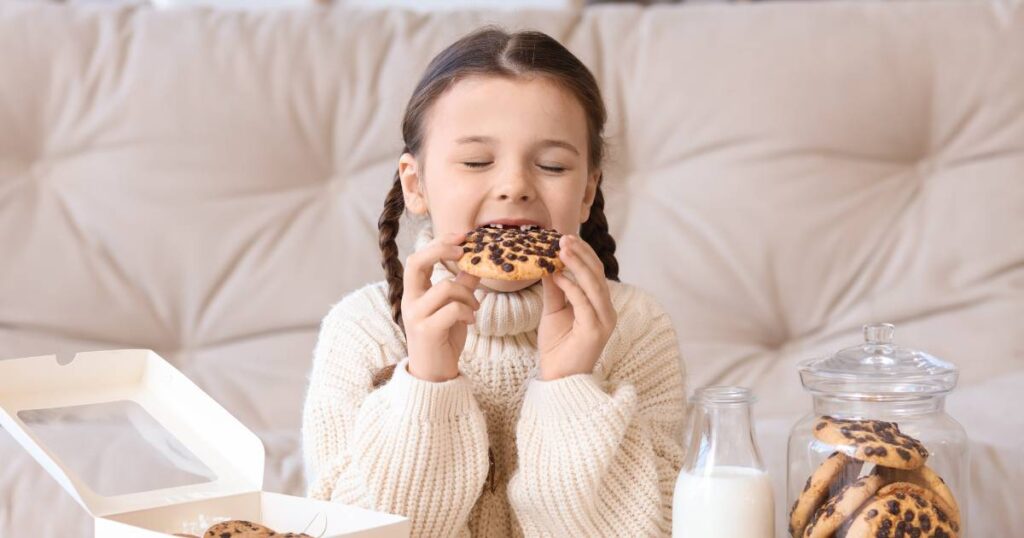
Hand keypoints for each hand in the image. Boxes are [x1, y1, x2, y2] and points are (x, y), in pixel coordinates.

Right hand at [403, 231, 480, 381]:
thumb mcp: (454, 308)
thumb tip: (477, 263)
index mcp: (414, 292)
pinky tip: (471, 322)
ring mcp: (416, 315)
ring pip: (445, 287)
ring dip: (468, 295)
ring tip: (474, 308)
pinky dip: (467, 312)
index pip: (417, 258)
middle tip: (464, 252)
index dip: (439, 243)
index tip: (462, 236)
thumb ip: (462, 285)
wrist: (434, 376)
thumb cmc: (443, 339)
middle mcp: (410, 301)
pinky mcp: (427, 330)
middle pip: (416, 262)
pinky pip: (452, 309)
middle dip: (442, 250)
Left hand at [537, 234, 616, 380]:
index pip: (595, 273)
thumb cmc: (557, 346)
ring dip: (577, 265)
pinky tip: (557, 276)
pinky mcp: (596, 331)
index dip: (583, 254)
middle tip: (563, 237)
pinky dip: (571, 287)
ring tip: (561, 249)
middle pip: (597, 274)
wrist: (558, 378)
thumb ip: (555, 290)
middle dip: (581, 254)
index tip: (565, 238)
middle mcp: (607, 311)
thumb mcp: (553, 312)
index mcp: (600, 305)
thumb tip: (548, 265)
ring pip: (594, 285)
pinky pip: (584, 303)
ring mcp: (604, 321)